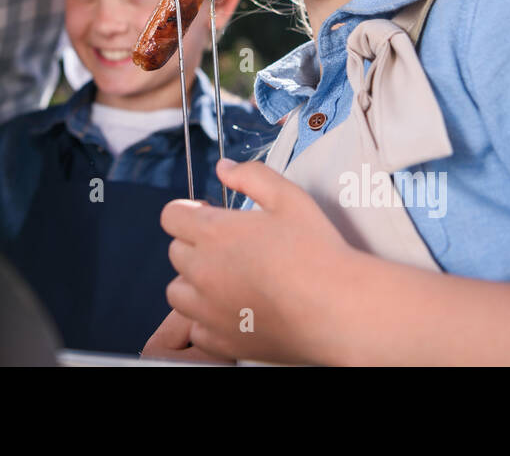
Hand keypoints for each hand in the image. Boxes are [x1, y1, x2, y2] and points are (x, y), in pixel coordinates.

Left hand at [160, 157, 374, 364]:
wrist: (338, 308)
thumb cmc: (317, 252)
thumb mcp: (288, 197)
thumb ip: (250, 175)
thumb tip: (223, 168)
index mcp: (213, 232)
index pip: (171, 216)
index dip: (188, 212)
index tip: (208, 217)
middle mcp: (202, 271)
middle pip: (175, 252)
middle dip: (195, 245)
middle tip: (229, 247)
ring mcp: (208, 310)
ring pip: (178, 291)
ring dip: (194, 283)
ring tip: (227, 280)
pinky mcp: (221, 341)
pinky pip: (196, 328)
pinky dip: (207, 319)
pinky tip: (235, 310)